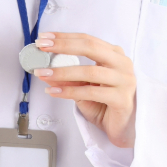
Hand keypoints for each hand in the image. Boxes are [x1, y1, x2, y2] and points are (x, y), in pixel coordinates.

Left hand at [33, 32, 136, 147]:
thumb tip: (45, 69)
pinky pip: (91, 92)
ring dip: (62, 71)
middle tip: (42, 48)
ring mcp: (125, 80)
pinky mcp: (122, 98)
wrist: (123, 128)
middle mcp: (122, 64)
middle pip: (90, 47)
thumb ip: (68, 78)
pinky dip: (69, 91)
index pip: (87, 40)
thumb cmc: (105, 104)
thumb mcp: (83, 87)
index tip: (44, 38)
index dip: (64, 37)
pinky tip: (55, 92)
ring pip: (89, 71)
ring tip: (43, 73)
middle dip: (63, 46)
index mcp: (114, 55)